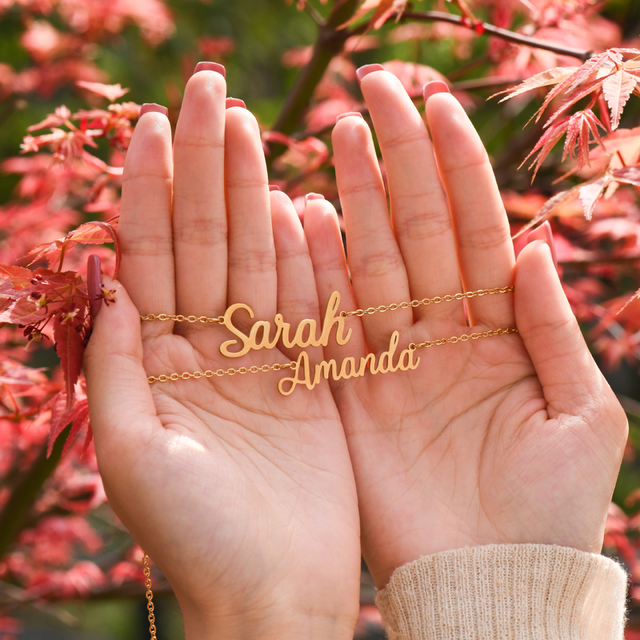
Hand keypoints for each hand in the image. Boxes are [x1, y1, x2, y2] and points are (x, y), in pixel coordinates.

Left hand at [83, 67, 359, 639]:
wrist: (277, 592)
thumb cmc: (199, 538)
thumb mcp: (135, 455)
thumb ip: (116, 365)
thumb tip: (105, 280)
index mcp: (156, 365)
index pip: (147, 257)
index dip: (148, 191)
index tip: (154, 125)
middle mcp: (206, 350)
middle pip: (202, 241)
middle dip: (205, 169)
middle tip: (213, 94)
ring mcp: (261, 357)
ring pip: (253, 258)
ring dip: (251, 194)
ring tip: (252, 129)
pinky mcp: (310, 375)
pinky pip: (305, 299)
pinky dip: (302, 251)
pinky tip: (298, 201)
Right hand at [302, 69, 627, 587]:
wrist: (489, 581)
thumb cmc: (551, 509)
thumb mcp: (582, 412)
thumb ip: (555, 329)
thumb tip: (535, 248)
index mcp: (500, 332)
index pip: (476, 231)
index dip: (458, 169)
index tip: (437, 108)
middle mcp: (442, 334)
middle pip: (419, 231)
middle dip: (401, 161)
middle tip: (375, 94)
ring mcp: (392, 357)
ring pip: (372, 262)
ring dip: (358, 199)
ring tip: (341, 138)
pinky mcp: (351, 391)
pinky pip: (334, 319)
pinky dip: (320, 270)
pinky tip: (309, 216)